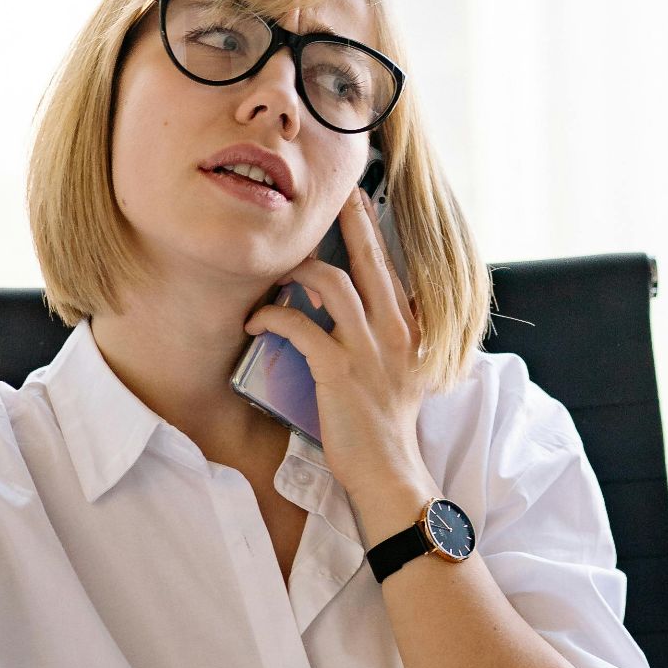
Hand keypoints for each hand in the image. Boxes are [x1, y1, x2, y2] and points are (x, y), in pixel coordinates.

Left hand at [245, 186, 435, 500]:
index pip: (392, 267)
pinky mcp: (339, 371)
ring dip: (298, 271)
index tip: (357, 203)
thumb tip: (380, 308)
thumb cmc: (389, 425)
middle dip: (348, 222)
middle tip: (329, 197)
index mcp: (411, 329)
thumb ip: (398, 337)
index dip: (373, 231)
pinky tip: (256, 320)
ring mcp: (368, 350)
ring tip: (276, 273)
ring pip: (333, 284)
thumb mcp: (408, 372)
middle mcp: (395, 332)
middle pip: (370, 260)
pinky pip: (300, 326)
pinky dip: (273, 317)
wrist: (390, 470)